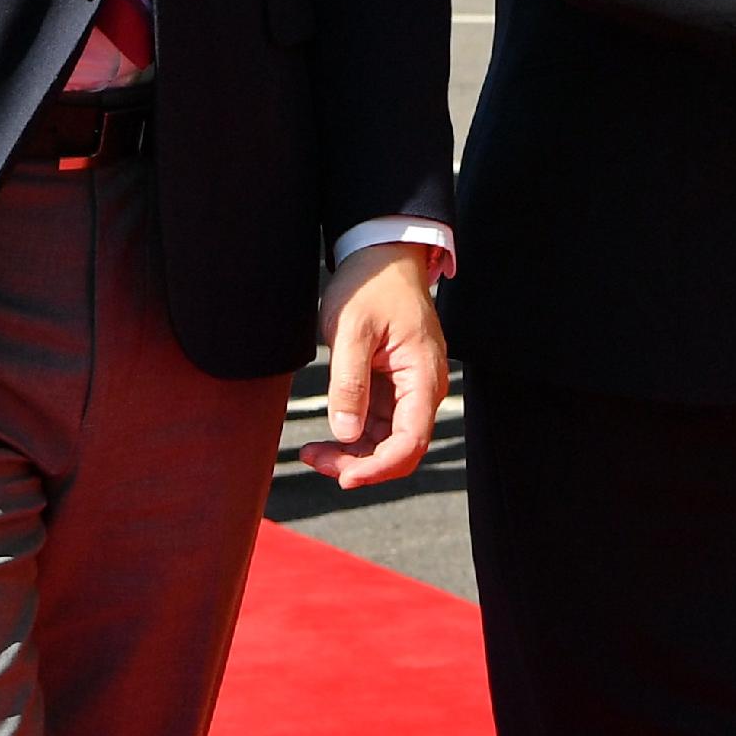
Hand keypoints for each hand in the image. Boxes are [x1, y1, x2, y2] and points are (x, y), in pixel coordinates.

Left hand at [298, 242, 447, 488]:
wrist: (381, 258)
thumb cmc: (370, 287)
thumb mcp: (352, 330)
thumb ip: (348, 382)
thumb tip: (344, 433)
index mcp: (423, 375)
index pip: (411, 440)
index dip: (380, 467)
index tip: (344, 477)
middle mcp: (423, 390)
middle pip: (400, 449)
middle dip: (361, 465)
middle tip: (315, 461)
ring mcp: (409, 391)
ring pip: (388, 443)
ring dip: (353, 456)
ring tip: (312, 453)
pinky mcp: (393, 390)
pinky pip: (378, 428)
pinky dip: (353, 440)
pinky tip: (326, 441)